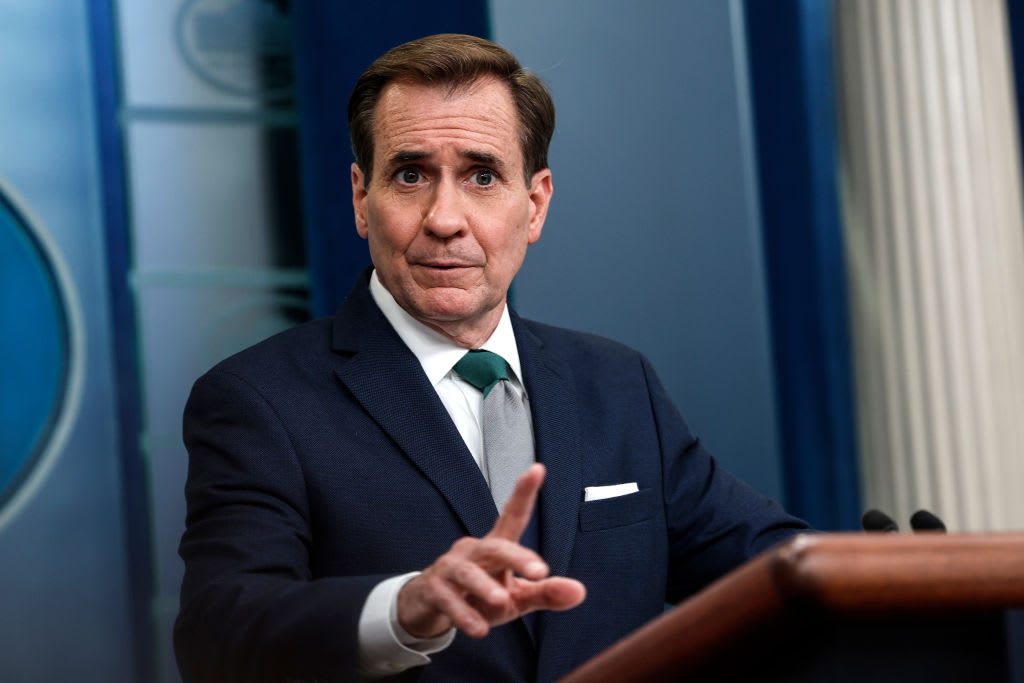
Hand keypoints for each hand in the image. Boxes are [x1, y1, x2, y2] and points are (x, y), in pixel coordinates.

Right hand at [396, 463, 585, 638]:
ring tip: (501, 601)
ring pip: (467, 572)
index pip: (513, 516)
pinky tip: (478, 629)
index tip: (538, 469)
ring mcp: (451, 568)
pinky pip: (447, 598)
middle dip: (517, 556)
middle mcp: (474, 551)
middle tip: (540, 571)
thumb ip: (545, 593)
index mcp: (496, 547)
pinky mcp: (433, 589)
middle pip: (496, 547)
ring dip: (484, 586)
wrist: (430, 607)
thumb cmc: (479, 596)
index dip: (524, 493)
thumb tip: (580, 591)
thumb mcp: (516, 598)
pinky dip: (463, 614)